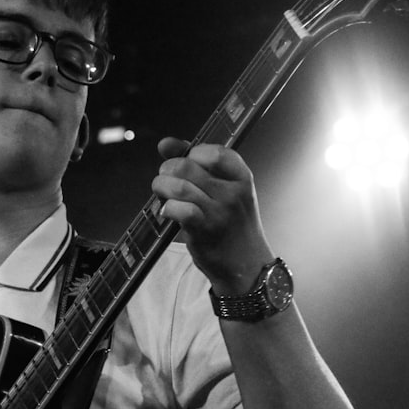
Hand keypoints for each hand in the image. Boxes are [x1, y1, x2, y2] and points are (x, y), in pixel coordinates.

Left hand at [152, 137, 273, 292]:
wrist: (247, 265)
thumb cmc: (232, 224)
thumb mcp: (226, 192)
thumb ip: (197, 166)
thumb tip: (165, 144)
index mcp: (242, 177)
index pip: (215, 151)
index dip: (192, 152)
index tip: (185, 161)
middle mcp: (233, 192)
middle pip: (188, 166)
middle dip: (168, 169)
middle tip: (165, 179)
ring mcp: (219, 212)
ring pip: (180, 186)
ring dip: (162, 187)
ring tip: (162, 193)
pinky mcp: (205, 231)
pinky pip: (180, 210)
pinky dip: (167, 208)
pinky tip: (168, 212)